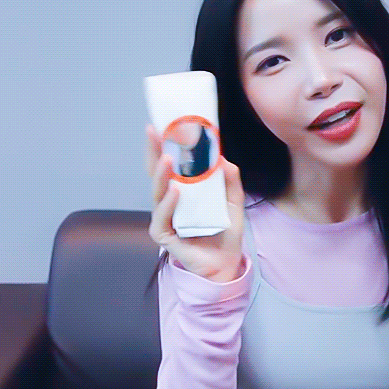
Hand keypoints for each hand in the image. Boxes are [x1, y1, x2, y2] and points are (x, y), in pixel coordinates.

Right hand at [146, 124, 245, 281]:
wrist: (226, 264)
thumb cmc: (224, 232)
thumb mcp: (233, 202)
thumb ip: (230, 181)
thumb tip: (223, 158)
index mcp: (183, 191)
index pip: (171, 165)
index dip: (165, 145)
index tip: (164, 124)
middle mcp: (170, 202)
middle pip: (157, 173)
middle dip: (155, 152)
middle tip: (155, 132)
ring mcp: (165, 218)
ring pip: (158, 192)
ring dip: (162, 175)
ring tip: (168, 159)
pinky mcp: (164, 236)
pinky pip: (163, 217)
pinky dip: (169, 204)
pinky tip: (175, 192)